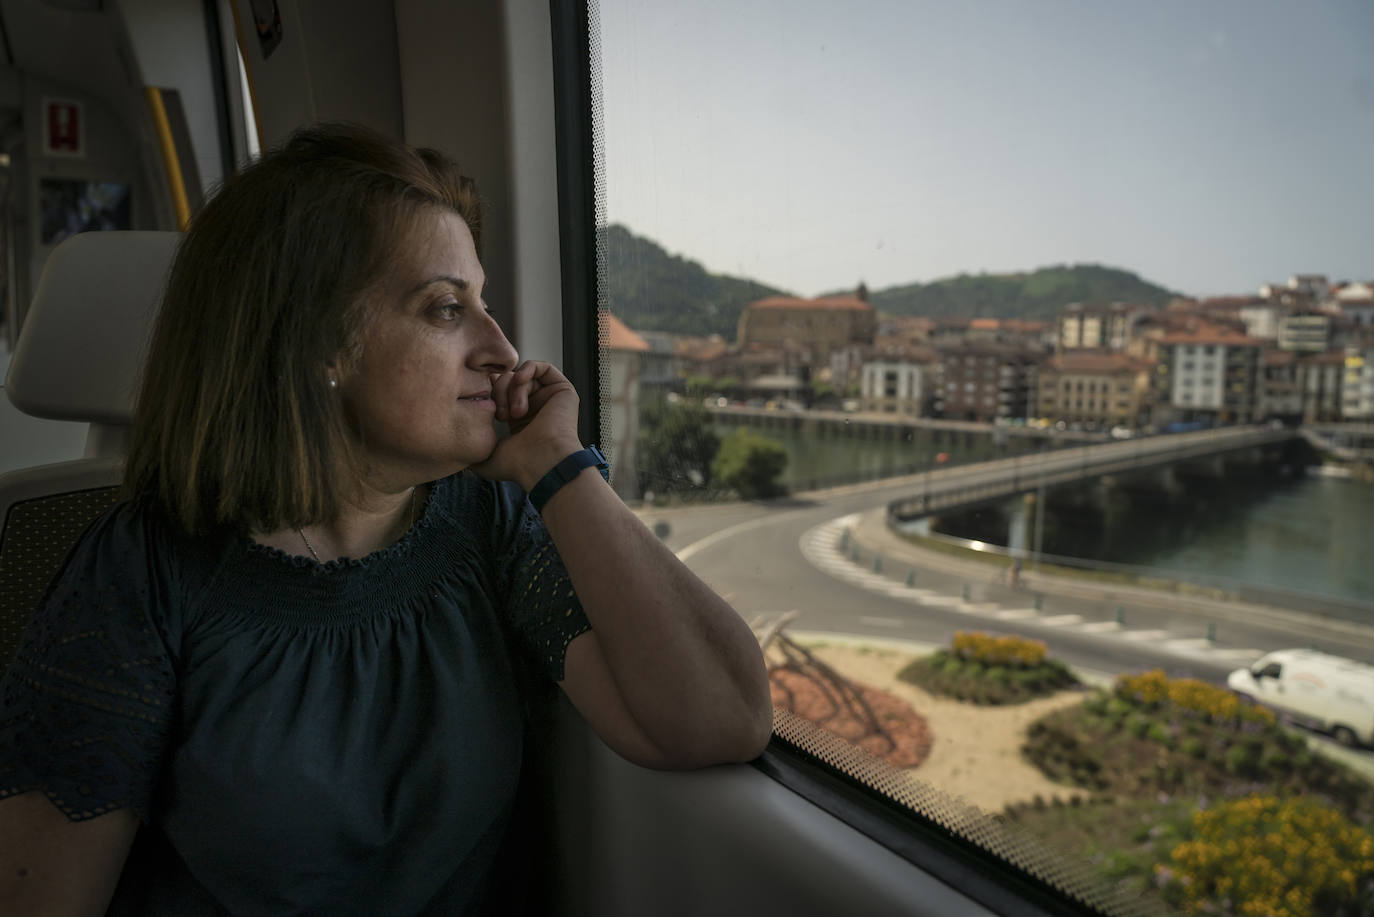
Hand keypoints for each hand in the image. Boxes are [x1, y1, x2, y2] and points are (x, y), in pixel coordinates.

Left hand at [472, 360, 581, 488]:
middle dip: (499, 392)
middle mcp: (534, 407)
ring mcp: (549, 399)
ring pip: (522, 376)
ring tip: (515, 412)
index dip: (489, 391)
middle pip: (508, 382)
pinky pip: (542, 367)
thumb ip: (472, 449)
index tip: (483, 402)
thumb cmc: (518, 465)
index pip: (500, 392)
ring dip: (513, 389)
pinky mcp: (563, 390)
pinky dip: (527, 370)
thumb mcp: (486, 458)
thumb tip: (459, 451)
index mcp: (518, 420)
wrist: (542, 462)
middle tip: (501, 415)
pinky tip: (520, 383)